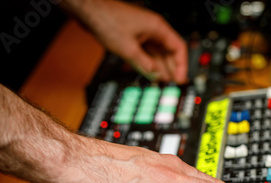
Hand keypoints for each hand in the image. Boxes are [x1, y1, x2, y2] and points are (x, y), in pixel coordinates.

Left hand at [62, 0, 187, 82]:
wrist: (88, 10)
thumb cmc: (107, 20)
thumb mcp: (128, 49)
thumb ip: (145, 65)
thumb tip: (157, 77)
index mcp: (158, 28)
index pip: (178, 48)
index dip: (181, 65)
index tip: (180, 79)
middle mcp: (153, 29)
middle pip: (169, 51)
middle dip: (172, 68)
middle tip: (173, 84)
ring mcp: (144, 32)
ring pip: (158, 53)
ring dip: (160, 67)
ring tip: (163, 82)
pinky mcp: (135, 36)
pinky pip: (147, 52)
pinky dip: (150, 63)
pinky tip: (150, 73)